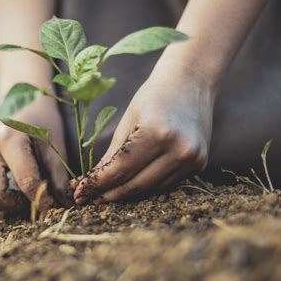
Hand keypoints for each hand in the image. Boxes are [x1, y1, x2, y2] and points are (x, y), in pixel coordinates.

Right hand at [0, 96, 67, 212]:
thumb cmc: (42, 124)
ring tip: (5, 202)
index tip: (51, 208)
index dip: (42, 201)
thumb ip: (58, 176)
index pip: (25, 182)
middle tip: (26, 203)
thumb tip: (66, 205)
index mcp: (10, 140)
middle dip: (12, 206)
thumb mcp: (55, 146)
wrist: (23, 101)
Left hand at [73, 71, 214, 204]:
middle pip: (136, 185)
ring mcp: (192, 158)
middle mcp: (178, 149)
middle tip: (89, 199)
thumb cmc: (153, 97)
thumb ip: (112, 154)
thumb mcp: (128, 121)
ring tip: (107, 193)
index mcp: (156, 133)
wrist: (191, 81)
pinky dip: (148, 184)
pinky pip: (167, 182)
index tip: (80, 194)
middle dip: (110, 194)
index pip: (120, 170)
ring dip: (128, 193)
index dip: (97, 185)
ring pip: (151, 188)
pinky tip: (133, 183)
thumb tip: (92, 182)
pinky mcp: (200, 162)